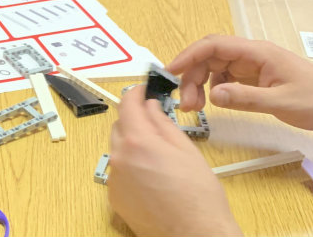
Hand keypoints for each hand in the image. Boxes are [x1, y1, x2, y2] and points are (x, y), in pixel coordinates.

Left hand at [108, 87, 240, 236]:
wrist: (194, 234)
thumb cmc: (198, 198)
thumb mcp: (186, 150)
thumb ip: (163, 123)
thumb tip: (151, 107)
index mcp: (138, 141)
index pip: (127, 105)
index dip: (135, 94)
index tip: (142, 90)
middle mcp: (119, 158)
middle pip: (120, 126)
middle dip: (134, 120)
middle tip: (154, 122)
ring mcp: (114, 179)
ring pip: (119, 150)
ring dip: (133, 145)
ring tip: (159, 157)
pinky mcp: (114, 196)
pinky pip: (119, 172)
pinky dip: (131, 167)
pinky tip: (152, 177)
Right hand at [169, 35, 312, 132]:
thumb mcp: (282, 102)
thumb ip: (246, 98)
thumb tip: (213, 95)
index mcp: (257, 53)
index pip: (214, 45)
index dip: (190, 55)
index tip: (171, 71)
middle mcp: (250, 55)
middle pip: (209, 57)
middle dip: (192, 76)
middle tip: (186, 103)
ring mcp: (251, 66)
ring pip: (214, 67)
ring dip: (199, 84)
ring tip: (196, 107)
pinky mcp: (252, 78)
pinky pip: (224, 78)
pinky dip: (213, 89)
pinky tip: (213, 103)